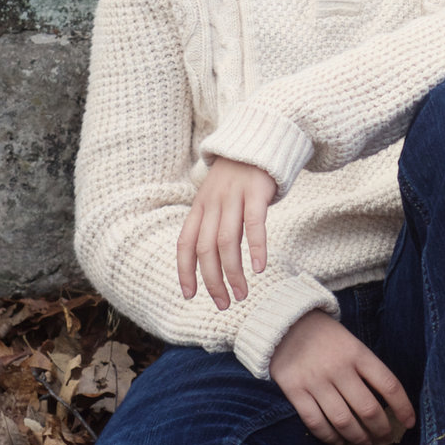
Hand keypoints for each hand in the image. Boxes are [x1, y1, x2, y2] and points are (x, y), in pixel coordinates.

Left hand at [177, 156, 277, 308]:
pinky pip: (254, 224)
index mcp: (199, 207)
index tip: (190, 295)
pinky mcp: (257, 191)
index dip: (185, 271)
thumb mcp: (217, 197)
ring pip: (227, 241)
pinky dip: (256, 248)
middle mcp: (212, 203)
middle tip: (223, 303)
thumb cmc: (239, 177)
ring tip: (242, 294)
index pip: (184, 244)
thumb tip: (212, 260)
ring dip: (233, 273)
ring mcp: (234, 196)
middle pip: (205, 249)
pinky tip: (260, 268)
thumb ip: (213, 223)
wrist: (259, 140)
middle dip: (212, 281)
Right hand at [270, 311, 414, 444]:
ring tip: (365, 443)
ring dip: (358, 437)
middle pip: (368, 409)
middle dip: (381, 429)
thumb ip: (366, 368)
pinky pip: (316, 423)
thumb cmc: (325, 336)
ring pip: (343, 421)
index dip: (403, 407)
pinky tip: (339, 441)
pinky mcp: (295, 392)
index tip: (409, 422)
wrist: (284, 323)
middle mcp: (339, 369)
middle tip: (385, 437)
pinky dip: (330, 437)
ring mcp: (316, 382)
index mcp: (358, 353)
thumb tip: (385, 402)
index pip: (389, 385)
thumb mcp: (352, 342)